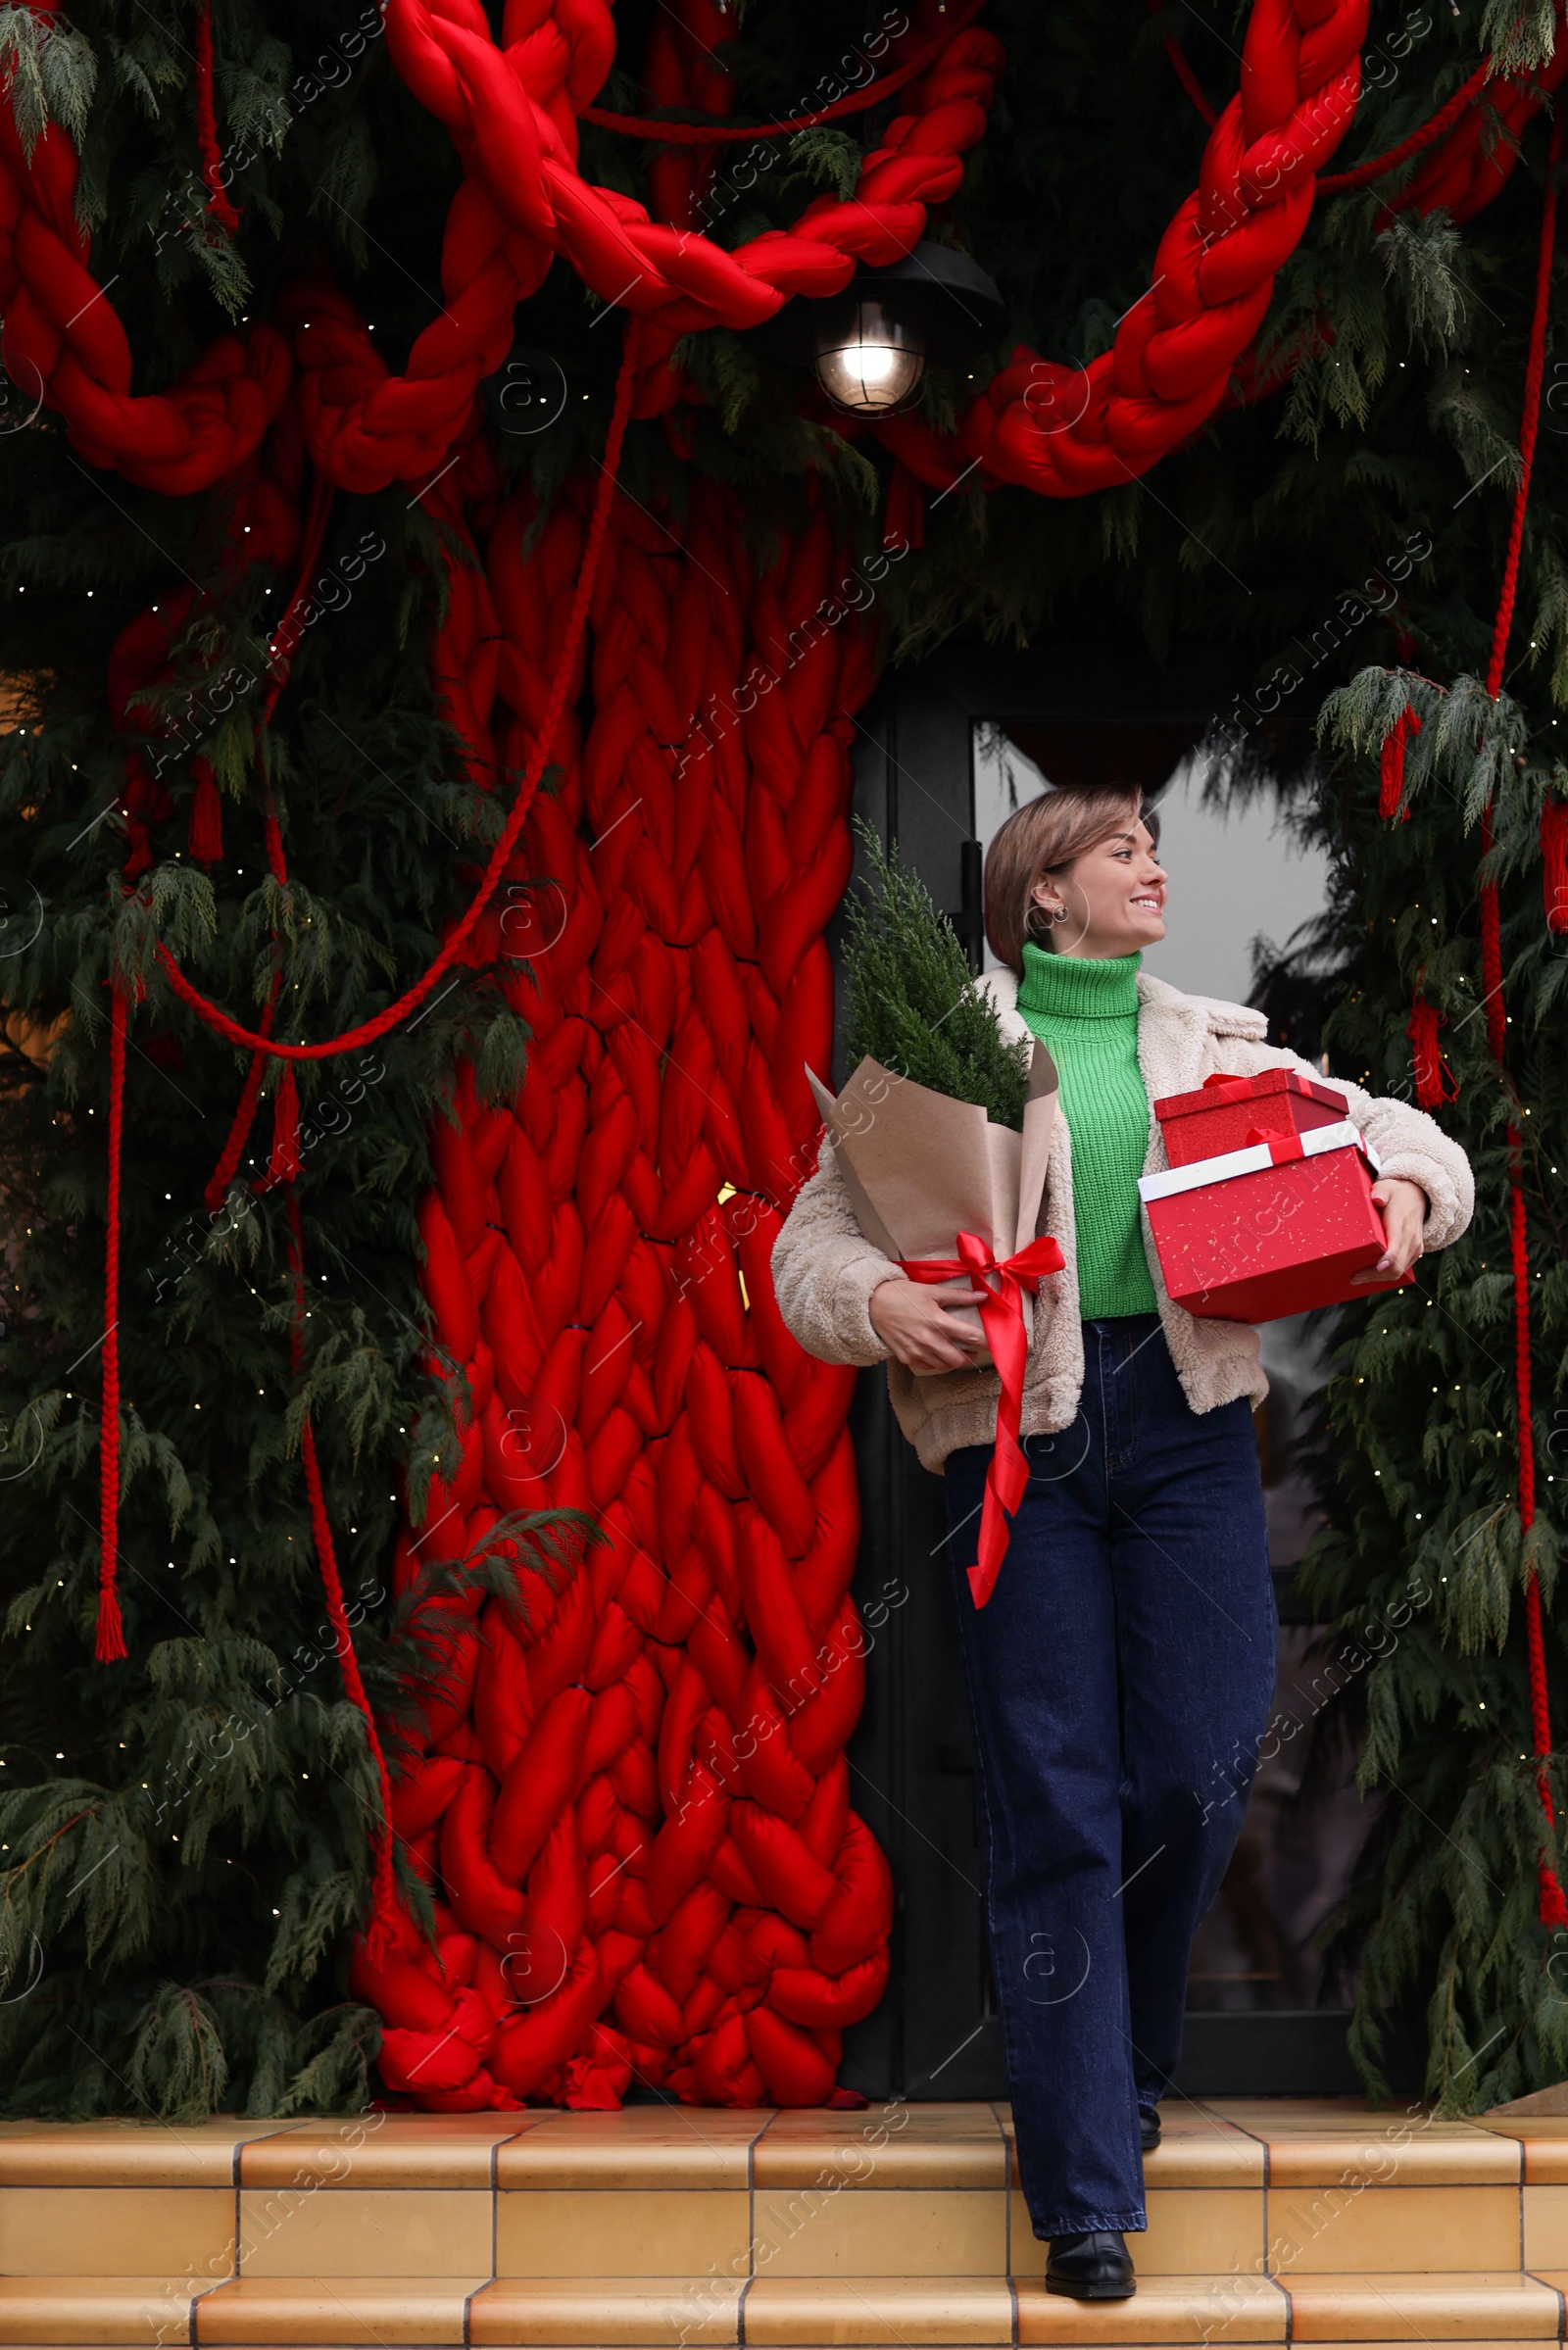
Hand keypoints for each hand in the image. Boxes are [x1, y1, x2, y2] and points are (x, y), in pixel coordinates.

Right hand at [868, 1275, 988, 1372]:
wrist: (872, 1305)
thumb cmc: (903, 1295)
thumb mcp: (932, 1291)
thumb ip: (959, 1296)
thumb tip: (982, 1296)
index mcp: (938, 1321)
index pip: (970, 1336)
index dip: (985, 1341)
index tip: (994, 1343)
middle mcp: (929, 1340)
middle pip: (959, 1358)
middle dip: (970, 1356)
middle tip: (974, 1351)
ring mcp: (917, 1352)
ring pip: (944, 1366)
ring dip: (954, 1361)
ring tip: (958, 1353)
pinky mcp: (907, 1358)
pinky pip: (929, 1367)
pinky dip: (938, 1363)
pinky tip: (939, 1354)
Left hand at [1355, 1176, 1427, 1281]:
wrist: (1418, 1196)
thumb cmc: (1396, 1193)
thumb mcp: (1387, 1186)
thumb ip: (1381, 1191)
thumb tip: (1377, 1199)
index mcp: (1401, 1224)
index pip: (1397, 1246)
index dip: (1388, 1259)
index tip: (1376, 1267)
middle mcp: (1411, 1238)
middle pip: (1397, 1265)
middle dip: (1376, 1275)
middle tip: (1354, 1278)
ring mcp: (1415, 1246)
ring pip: (1400, 1270)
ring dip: (1380, 1278)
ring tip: (1359, 1278)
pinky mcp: (1415, 1251)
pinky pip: (1403, 1268)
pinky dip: (1387, 1275)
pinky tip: (1372, 1276)